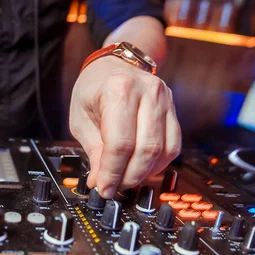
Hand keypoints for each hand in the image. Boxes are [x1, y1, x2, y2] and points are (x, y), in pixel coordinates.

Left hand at [69, 56, 180, 198]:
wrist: (113, 65)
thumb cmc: (93, 89)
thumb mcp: (81, 119)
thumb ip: (94, 152)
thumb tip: (100, 182)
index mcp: (118, 90)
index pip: (120, 144)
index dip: (112, 173)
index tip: (104, 188)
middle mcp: (147, 92)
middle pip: (146, 149)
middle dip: (129, 176)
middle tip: (114, 188)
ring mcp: (164, 99)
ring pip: (163, 150)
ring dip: (144, 173)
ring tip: (126, 179)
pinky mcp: (173, 110)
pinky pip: (173, 145)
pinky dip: (159, 164)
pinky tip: (142, 168)